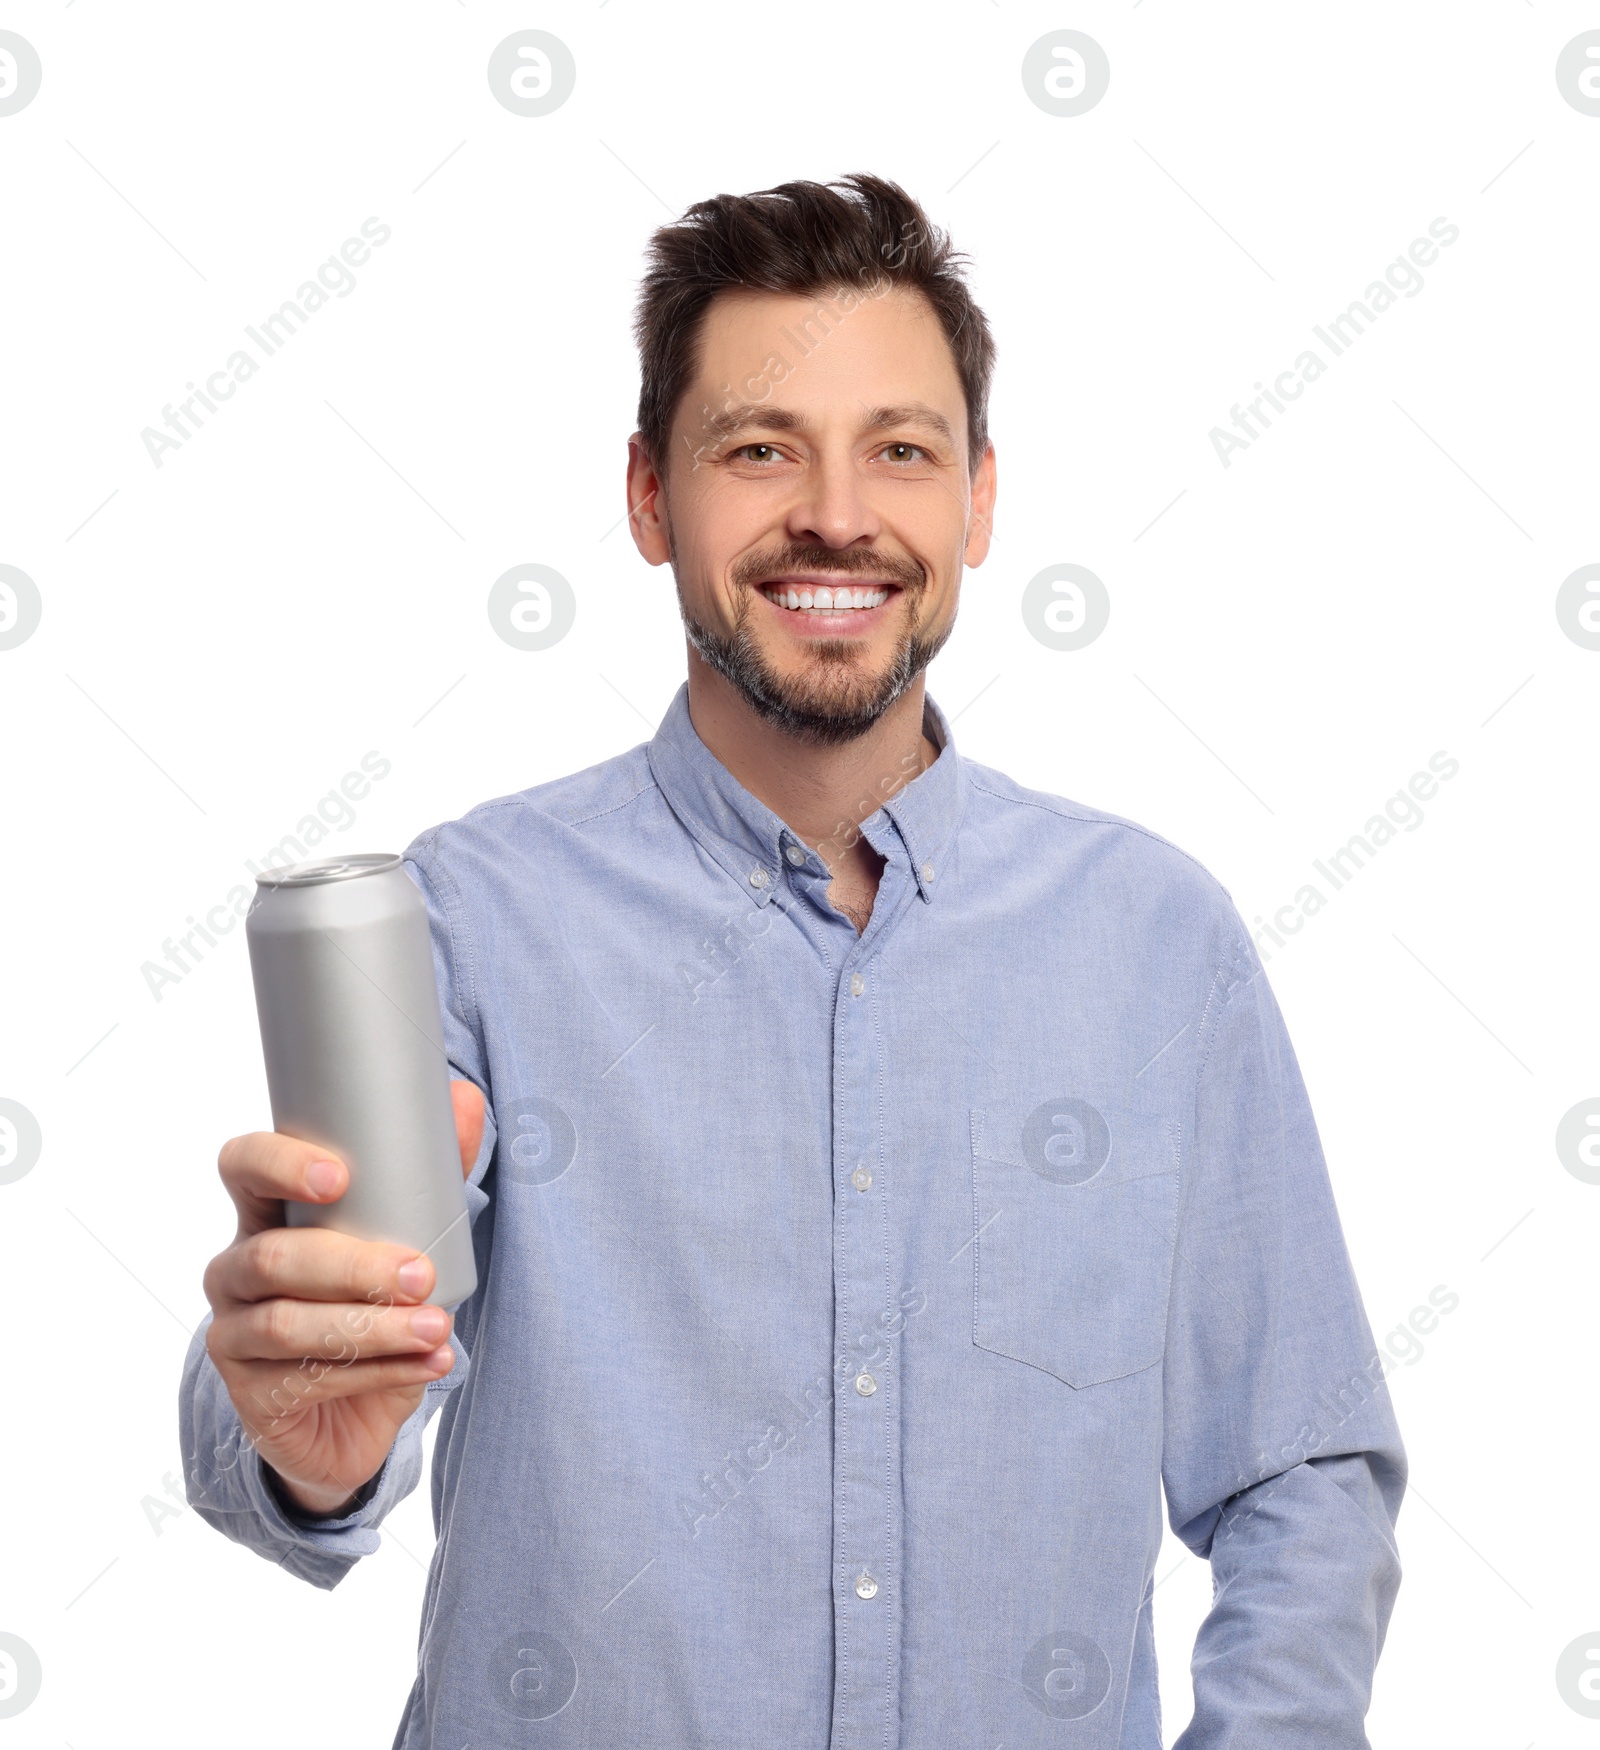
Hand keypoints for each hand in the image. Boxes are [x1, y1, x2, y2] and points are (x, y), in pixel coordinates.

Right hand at [201, 1079, 484, 1516]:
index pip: (243, 1167)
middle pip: (273, 1257)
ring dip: (373, 1326)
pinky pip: (308, 1379)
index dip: (278, 1164)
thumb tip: (465, 1097)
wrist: (353, 1412)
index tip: (338, 1175)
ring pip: (289, 1325)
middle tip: (418, 1274)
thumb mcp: (408, 1236)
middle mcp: (236, 1270)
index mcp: (267, 1214)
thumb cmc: (373, 1300)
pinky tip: (429, 1362)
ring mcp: (235, 1335)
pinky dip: (381, 1372)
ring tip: (436, 1326)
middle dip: (352, 1265)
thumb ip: (433, 1173)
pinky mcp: (252, 1394)